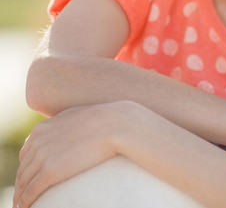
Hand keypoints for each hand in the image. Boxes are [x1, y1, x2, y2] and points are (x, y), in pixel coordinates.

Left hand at [12, 102, 129, 207]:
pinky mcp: (50, 171)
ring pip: (24, 182)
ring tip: (23, 204)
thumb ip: (64, 123)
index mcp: (42, 129)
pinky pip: (32, 191)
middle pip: (23, 168)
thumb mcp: (77, 116)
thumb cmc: (103, 120)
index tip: (30, 177)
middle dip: (22, 183)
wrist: (115, 125)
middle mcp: (38, 142)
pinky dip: (26, 201)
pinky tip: (27, 207)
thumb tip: (67, 129)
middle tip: (24, 194)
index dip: (27, 167)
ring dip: (21, 195)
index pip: (26, 153)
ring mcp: (43, 156)